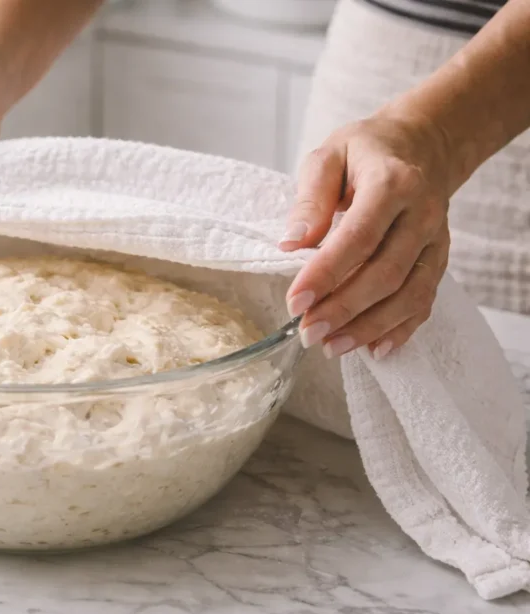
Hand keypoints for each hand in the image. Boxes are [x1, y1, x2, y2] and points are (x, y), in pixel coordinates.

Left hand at [280, 113, 451, 360]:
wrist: (425, 144)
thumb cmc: (367, 151)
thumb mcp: (329, 155)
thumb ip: (311, 197)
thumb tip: (291, 241)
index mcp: (392, 184)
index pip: (358, 237)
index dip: (326, 274)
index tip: (295, 302)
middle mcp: (422, 215)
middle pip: (385, 273)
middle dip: (344, 309)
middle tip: (307, 333)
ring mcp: (436, 241)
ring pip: (409, 294)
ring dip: (369, 327)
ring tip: (331, 346)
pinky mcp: (440, 259)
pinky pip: (425, 301)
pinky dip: (401, 329)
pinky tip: (373, 349)